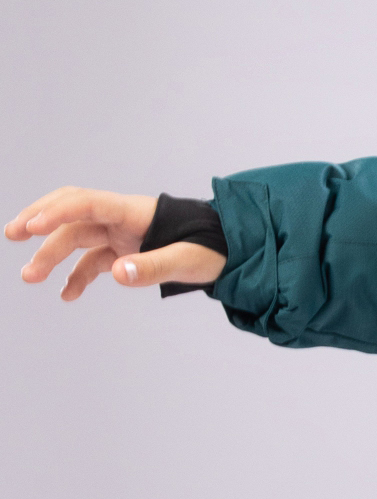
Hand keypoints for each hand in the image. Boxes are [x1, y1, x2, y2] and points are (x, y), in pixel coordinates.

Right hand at [6, 186, 224, 299]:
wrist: (232, 251)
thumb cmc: (214, 250)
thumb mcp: (189, 261)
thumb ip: (154, 266)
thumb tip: (115, 273)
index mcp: (134, 212)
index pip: (86, 203)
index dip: (57, 211)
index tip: (32, 226)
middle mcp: (121, 218)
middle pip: (73, 219)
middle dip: (41, 226)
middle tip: (14, 236)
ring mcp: (120, 235)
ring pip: (76, 239)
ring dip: (52, 256)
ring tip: (30, 277)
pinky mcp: (124, 252)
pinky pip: (93, 261)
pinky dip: (78, 276)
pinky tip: (66, 295)